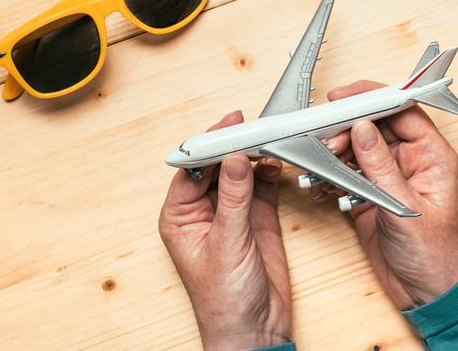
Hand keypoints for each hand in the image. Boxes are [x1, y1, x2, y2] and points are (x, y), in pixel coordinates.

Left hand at [159, 111, 290, 349]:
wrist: (256, 330)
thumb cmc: (224, 301)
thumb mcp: (228, 244)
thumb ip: (234, 199)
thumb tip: (235, 159)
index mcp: (180, 217)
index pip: (192, 169)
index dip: (209, 145)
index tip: (228, 127)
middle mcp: (204, 211)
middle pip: (217, 165)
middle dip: (234, 146)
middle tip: (254, 128)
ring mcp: (232, 212)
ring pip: (240, 171)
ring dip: (254, 155)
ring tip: (268, 139)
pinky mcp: (257, 217)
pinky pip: (262, 184)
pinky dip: (270, 170)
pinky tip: (276, 161)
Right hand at [324, 81, 457, 308]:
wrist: (426, 293)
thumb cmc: (433, 255)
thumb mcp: (405, 209)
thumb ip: (381, 168)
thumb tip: (363, 128)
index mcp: (432, 156)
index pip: (402, 112)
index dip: (372, 99)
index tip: (343, 97)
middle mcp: (410, 161)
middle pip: (374, 127)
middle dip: (345, 128)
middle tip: (323, 139)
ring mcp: (389, 177)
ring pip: (356, 148)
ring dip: (333, 152)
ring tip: (318, 163)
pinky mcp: (370, 194)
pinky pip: (346, 173)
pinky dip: (329, 174)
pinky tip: (319, 183)